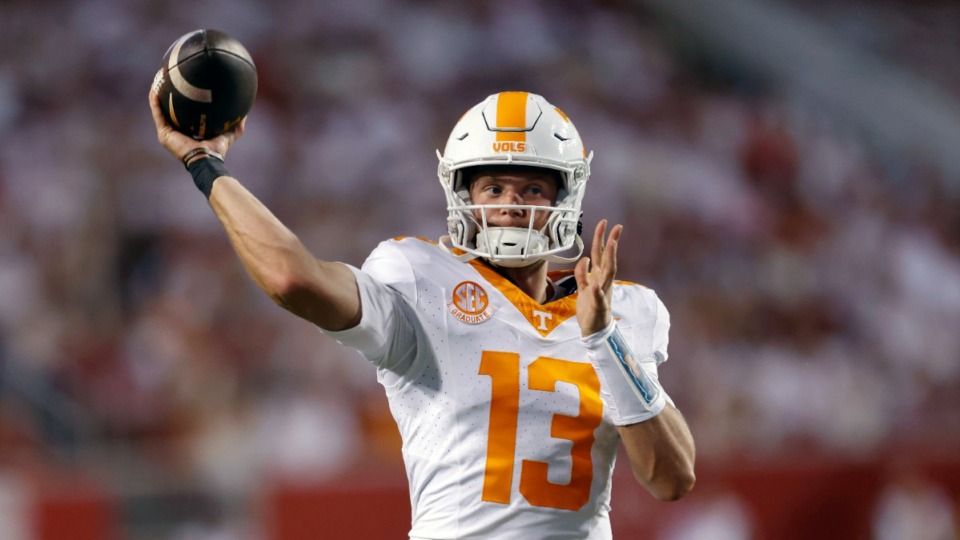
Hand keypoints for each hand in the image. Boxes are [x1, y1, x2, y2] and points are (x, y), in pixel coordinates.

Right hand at [148, 89, 244, 164]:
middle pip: (169, 111)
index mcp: (188, 132)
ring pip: (160, 110)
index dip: (182, 103)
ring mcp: (167, 134)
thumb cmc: (216, 151)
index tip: (184, 88)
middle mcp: (176, 133)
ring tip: (157, 80)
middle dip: (167, 96)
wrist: (206, 159)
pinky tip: (154, 89)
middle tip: (167, 80)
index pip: (183, 115)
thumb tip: (246, 114)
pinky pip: (157, 114)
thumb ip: (236, 126)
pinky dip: (154, 102)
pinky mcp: (163, 133)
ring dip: (157, 95)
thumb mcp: (228, 134)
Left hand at [574, 220, 622, 336]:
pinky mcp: (598, 306)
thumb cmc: (590, 310)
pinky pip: (598, 298)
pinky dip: (597, 292)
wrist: (594, 330)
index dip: (603, 239)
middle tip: (616, 226)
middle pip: (608, 259)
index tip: (606, 224)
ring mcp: (602, 293)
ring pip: (608, 273)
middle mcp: (603, 282)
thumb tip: (584, 259)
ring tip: (612, 243)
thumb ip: (582, 274)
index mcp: (599, 278)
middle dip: (611, 242)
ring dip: (610, 258)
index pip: (602, 255)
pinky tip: (595, 286)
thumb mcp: (583, 289)